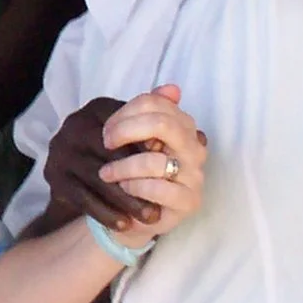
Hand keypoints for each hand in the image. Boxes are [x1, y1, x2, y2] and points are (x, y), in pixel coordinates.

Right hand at [44, 94, 156, 233]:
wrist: (76, 177)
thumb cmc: (115, 149)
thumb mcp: (135, 129)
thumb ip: (156, 110)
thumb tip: (176, 91)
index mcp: (95, 108)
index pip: (124, 123)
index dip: (146, 144)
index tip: (169, 162)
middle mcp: (73, 125)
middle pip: (110, 153)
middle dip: (139, 177)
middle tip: (164, 198)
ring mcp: (59, 151)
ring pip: (98, 178)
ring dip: (126, 201)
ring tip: (150, 217)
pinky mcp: (53, 176)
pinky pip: (82, 198)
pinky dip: (105, 213)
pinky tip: (124, 225)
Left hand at [91, 84, 205, 246]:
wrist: (134, 214)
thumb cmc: (135, 173)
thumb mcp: (136, 140)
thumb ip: (147, 114)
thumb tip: (171, 87)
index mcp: (184, 126)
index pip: (158, 104)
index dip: (126, 112)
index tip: (106, 129)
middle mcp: (195, 148)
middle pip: (163, 125)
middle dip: (127, 131)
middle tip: (106, 143)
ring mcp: (195, 176)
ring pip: (156, 161)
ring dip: (123, 167)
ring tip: (106, 174)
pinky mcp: (189, 202)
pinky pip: (159, 189)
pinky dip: (135, 187)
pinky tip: (124, 189)